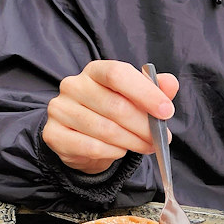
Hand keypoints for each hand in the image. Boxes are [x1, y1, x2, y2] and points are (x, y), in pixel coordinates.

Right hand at [44, 60, 179, 174]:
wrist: (82, 138)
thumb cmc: (112, 114)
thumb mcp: (135, 99)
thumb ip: (154, 90)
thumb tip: (170, 83)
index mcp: (94, 70)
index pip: (117, 73)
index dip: (144, 92)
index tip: (166, 111)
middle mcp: (73, 85)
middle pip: (115, 106)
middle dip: (144, 126)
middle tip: (160, 139)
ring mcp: (60, 109)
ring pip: (105, 129)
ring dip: (132, 142)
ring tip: (145, 146)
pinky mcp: (53, 134)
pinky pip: (90, 147)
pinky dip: (112, 152)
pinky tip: (120, 151)